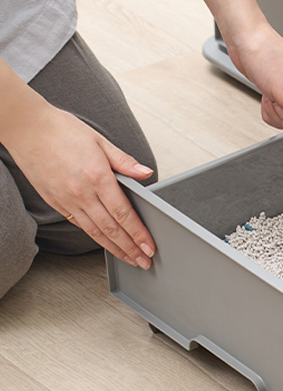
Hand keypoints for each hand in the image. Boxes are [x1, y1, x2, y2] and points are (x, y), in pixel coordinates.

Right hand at [4, 101, 155, 268]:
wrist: (26, 128)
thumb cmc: (62, 130)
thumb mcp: (100, 141)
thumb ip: (124, 161)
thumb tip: (146, 173)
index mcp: (97, 177)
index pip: (124, 214)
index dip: (138, 234)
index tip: (149, 247)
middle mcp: (81, 193)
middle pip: (111, 229)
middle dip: (130, 249)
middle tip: (144, 262)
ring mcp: (66, 200)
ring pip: (95, 232)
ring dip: (114, 248)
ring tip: (129, 259)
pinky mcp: (55, 202)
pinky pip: (79, 224)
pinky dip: (95, 236)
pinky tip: (106, 242)